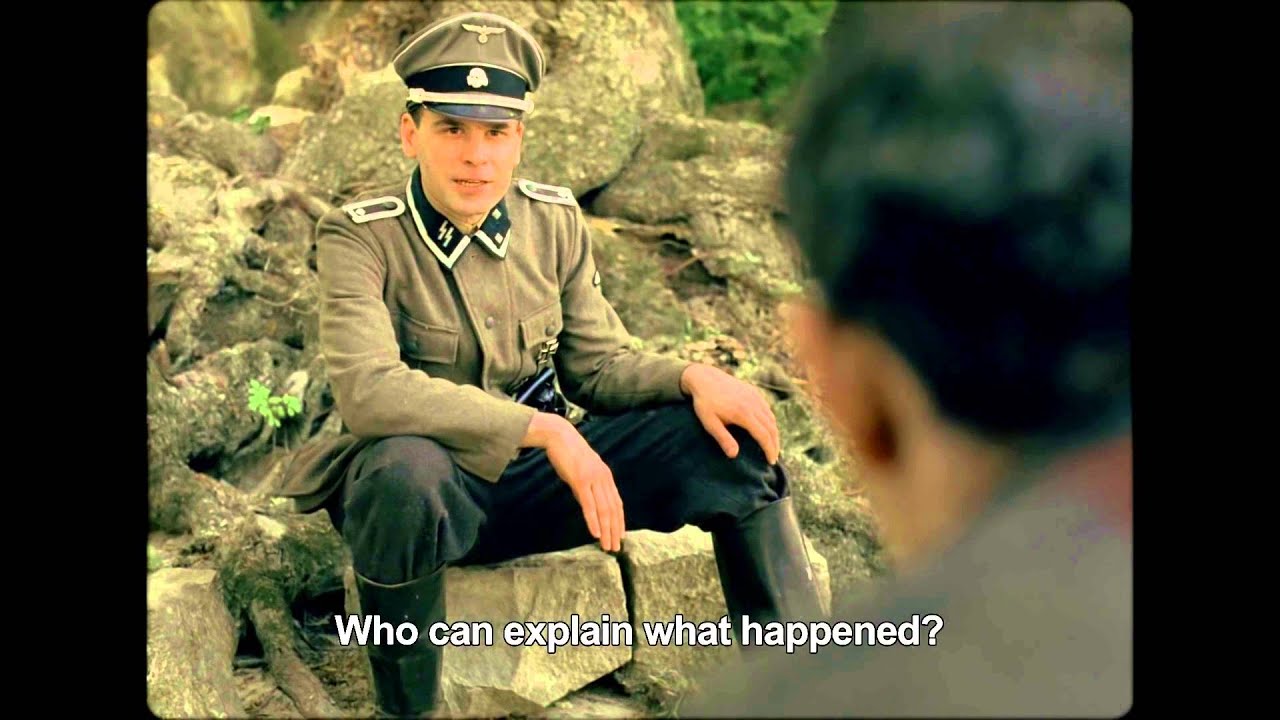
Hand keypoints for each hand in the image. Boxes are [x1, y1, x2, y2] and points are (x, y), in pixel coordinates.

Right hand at [533, 414, 625, 551]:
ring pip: (603, 510)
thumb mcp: (582, 470)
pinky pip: (589, 504)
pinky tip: (595, 533)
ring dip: (606, 530)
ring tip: (607, 545)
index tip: (620, 536)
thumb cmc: (568, 453)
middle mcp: (603, 479)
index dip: (619, 521)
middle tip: (615, 547)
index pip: (617, 504)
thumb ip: (588, 486)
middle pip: (613, 510)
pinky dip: (593, 520)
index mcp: (605, 476)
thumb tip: (588, 504)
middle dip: (614, 530)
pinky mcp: (581, 481)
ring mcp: (593, 479)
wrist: (559, 435)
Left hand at [681, 363, 780, 464]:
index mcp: (743, 413)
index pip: (764, 435)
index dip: (769, 450)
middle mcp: (753, 404)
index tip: (771, 462)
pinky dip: (770, 422)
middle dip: (775, 444)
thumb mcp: (710, 423)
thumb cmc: (704, 403)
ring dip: (774, 433)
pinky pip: (767, 409)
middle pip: (772, 428)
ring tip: (772, 446)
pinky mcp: (753, 392)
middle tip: (773, 458)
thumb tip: (734, 455)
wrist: (704, 378)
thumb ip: (723, 438)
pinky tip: (767, 429)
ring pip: (771, 418)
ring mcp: (755, 397)